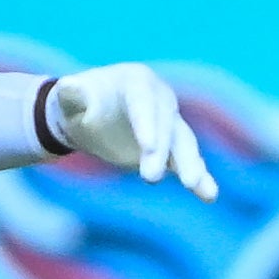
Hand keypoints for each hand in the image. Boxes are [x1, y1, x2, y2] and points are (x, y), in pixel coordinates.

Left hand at [44, 63, 217, 197]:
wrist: (87, 115)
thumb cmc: (78, 103)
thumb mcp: (69, 98)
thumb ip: (71, 95)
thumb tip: (70, 86)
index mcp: (138, 82)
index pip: (144, 102)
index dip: (148, 124)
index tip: (148, 148)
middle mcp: (161, 100)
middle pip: (167, 126)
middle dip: (163, 152)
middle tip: (150, 178)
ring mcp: (169, 124)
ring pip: (184, 144)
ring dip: (191, 166)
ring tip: (198, 189)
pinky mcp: (172, 147)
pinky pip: (187, 162)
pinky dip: (200, 178)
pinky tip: (209, 196)